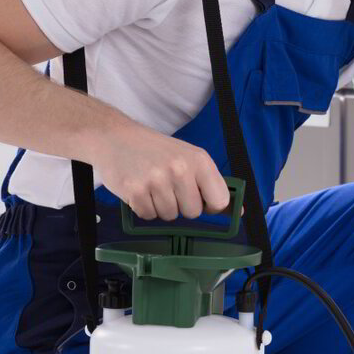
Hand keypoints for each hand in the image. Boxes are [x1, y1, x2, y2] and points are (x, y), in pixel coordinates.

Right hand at [89, 122, 231, 221]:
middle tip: (168, 187)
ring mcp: (156, 180)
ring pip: (170, 216)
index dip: (210, 205)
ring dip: (161, 206)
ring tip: (152, 185)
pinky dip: (143, 208)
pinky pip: (148, 216)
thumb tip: (239, 212)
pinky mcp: (135, 191)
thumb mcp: (188, 157)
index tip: (201, 200)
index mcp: (199, 160)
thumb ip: (211, 184)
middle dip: (181, 205)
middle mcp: (180, 169)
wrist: (115, 137)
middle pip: (193, 212)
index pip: (219, 200)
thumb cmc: (155, 151)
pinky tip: (139, 189)